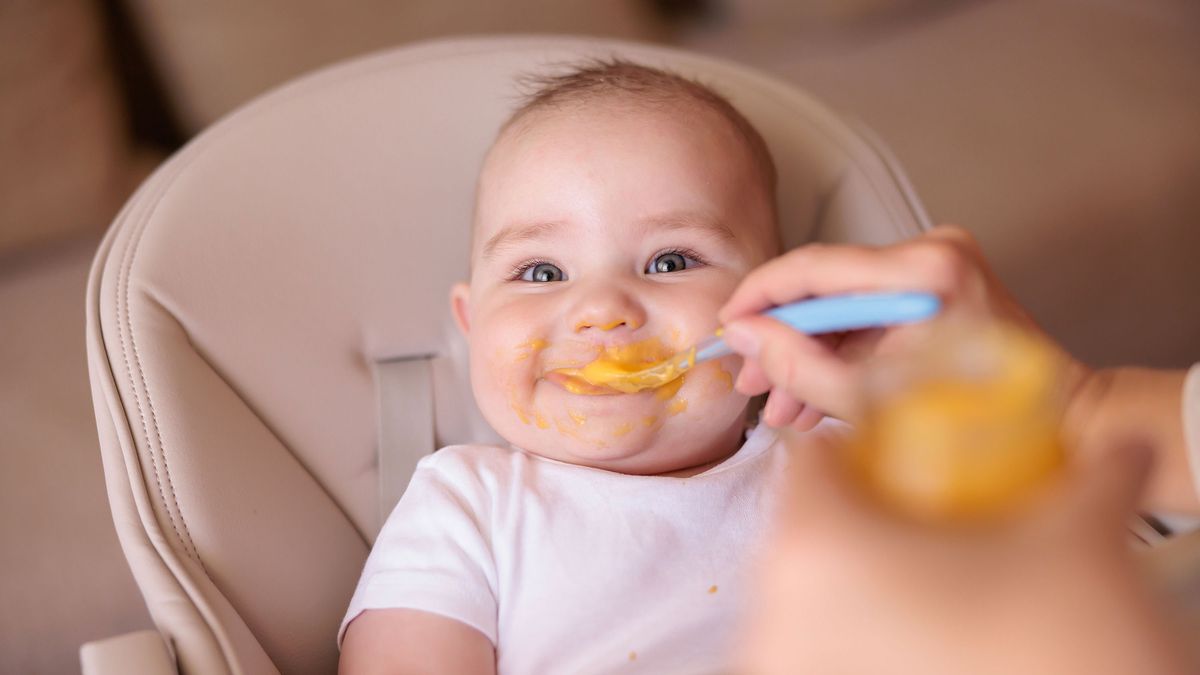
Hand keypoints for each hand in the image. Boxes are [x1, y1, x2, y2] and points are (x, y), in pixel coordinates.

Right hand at [718, 225, 1087, 429]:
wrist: (1055, 422)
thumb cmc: (976, 423)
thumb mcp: (870, 401)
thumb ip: (799, 367)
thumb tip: (745, 336)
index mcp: (926, 270)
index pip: (815, 266)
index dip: (760, 296)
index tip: (728, 326)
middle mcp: (933, 252)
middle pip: (827, 287)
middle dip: (781, 337)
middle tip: (748, 378)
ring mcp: (936, 266)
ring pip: (843, 305)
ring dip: (807, 353)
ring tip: (777, 404)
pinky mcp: (935, 285)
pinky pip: (868, 315)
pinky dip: (839, 353)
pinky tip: (809, 396)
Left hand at [735, 432, 1191, 674]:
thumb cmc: (1058, 653)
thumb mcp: (1081, 550)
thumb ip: (1094, 482)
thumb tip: (1120, 450)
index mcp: (815, 547)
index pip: (811, 463)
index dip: (859, 453)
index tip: (901, 465)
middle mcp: (772, 616)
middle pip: (805, 535)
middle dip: (862, 528)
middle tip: (930, 535)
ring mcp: (782, 674)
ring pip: (802, 605)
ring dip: (854, 596)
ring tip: (933, 603)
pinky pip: (813, 660)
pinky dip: (850, 650)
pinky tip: (917, 654)